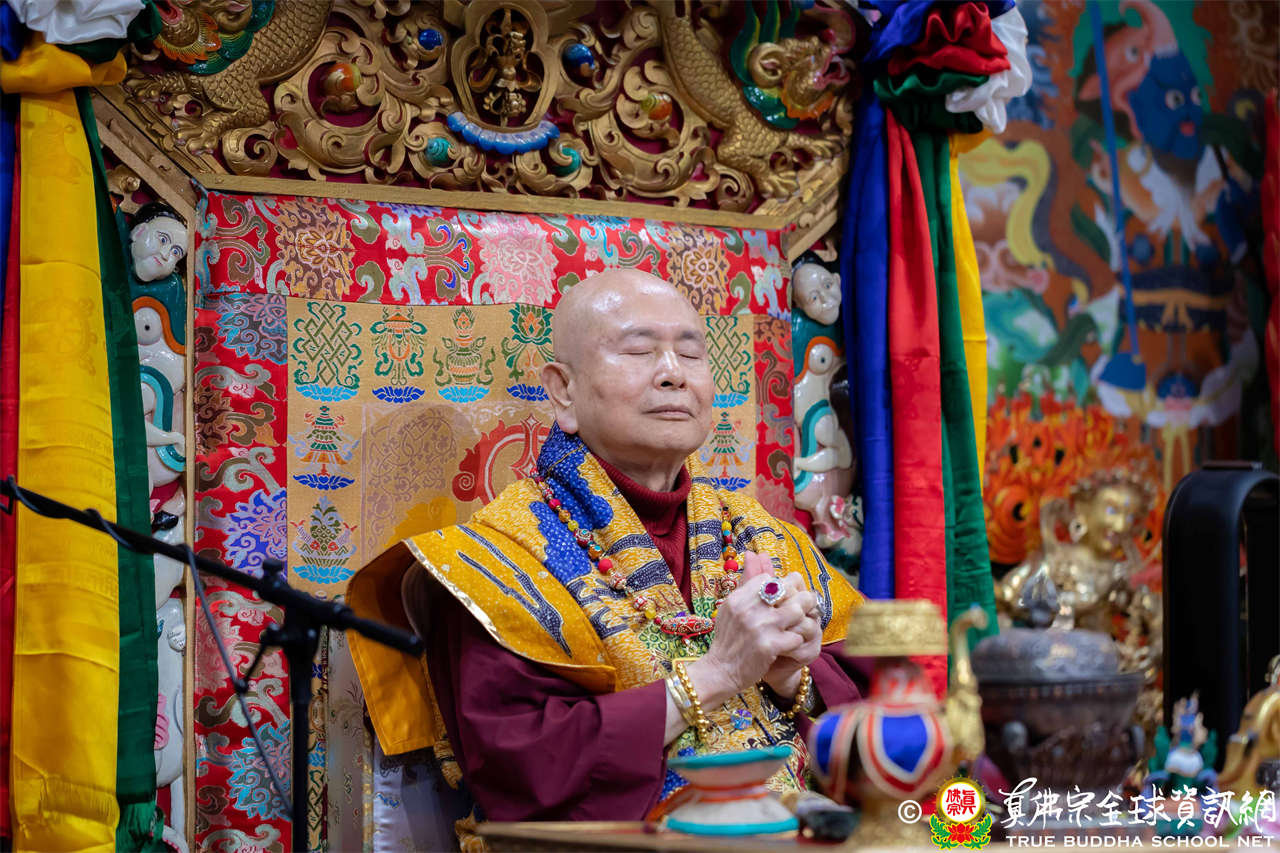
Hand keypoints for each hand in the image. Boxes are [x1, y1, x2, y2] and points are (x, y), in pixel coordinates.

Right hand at [683, 552, 809, 706]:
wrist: (720, 671)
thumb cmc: (728, 638)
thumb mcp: (731, 607)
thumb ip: (746, 582)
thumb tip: (753, 553)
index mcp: (738, 597)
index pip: (770, 578)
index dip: (781, 585)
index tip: (785, 596)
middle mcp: (748, 609)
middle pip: (787, 589)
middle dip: (799, 596)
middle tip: (804, 605)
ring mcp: (759, 627)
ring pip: (797, 610)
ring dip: (802, 618)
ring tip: (801, 624)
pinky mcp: (769, 646)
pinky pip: (797, 636)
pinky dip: (797, 640)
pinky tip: (791, 644)